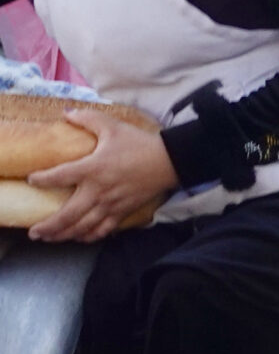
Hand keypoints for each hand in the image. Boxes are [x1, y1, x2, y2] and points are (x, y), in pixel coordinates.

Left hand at [26, 110, 176, 243]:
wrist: (171, 161)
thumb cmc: (140, 143)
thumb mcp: (113, 126)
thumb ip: (88, 119)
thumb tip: (67, 113)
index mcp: (92, 168)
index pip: (58, 177)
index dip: (41, 180)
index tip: (32, 180)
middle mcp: (99, 190)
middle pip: (67, 215)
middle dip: (48, 226)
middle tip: (34, 232)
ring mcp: (112, 204)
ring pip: (83, 227)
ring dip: (64, 235)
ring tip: (50, 239)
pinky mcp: (124, 211)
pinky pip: (104, 229)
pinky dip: (90, 236)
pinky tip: (81, 238)